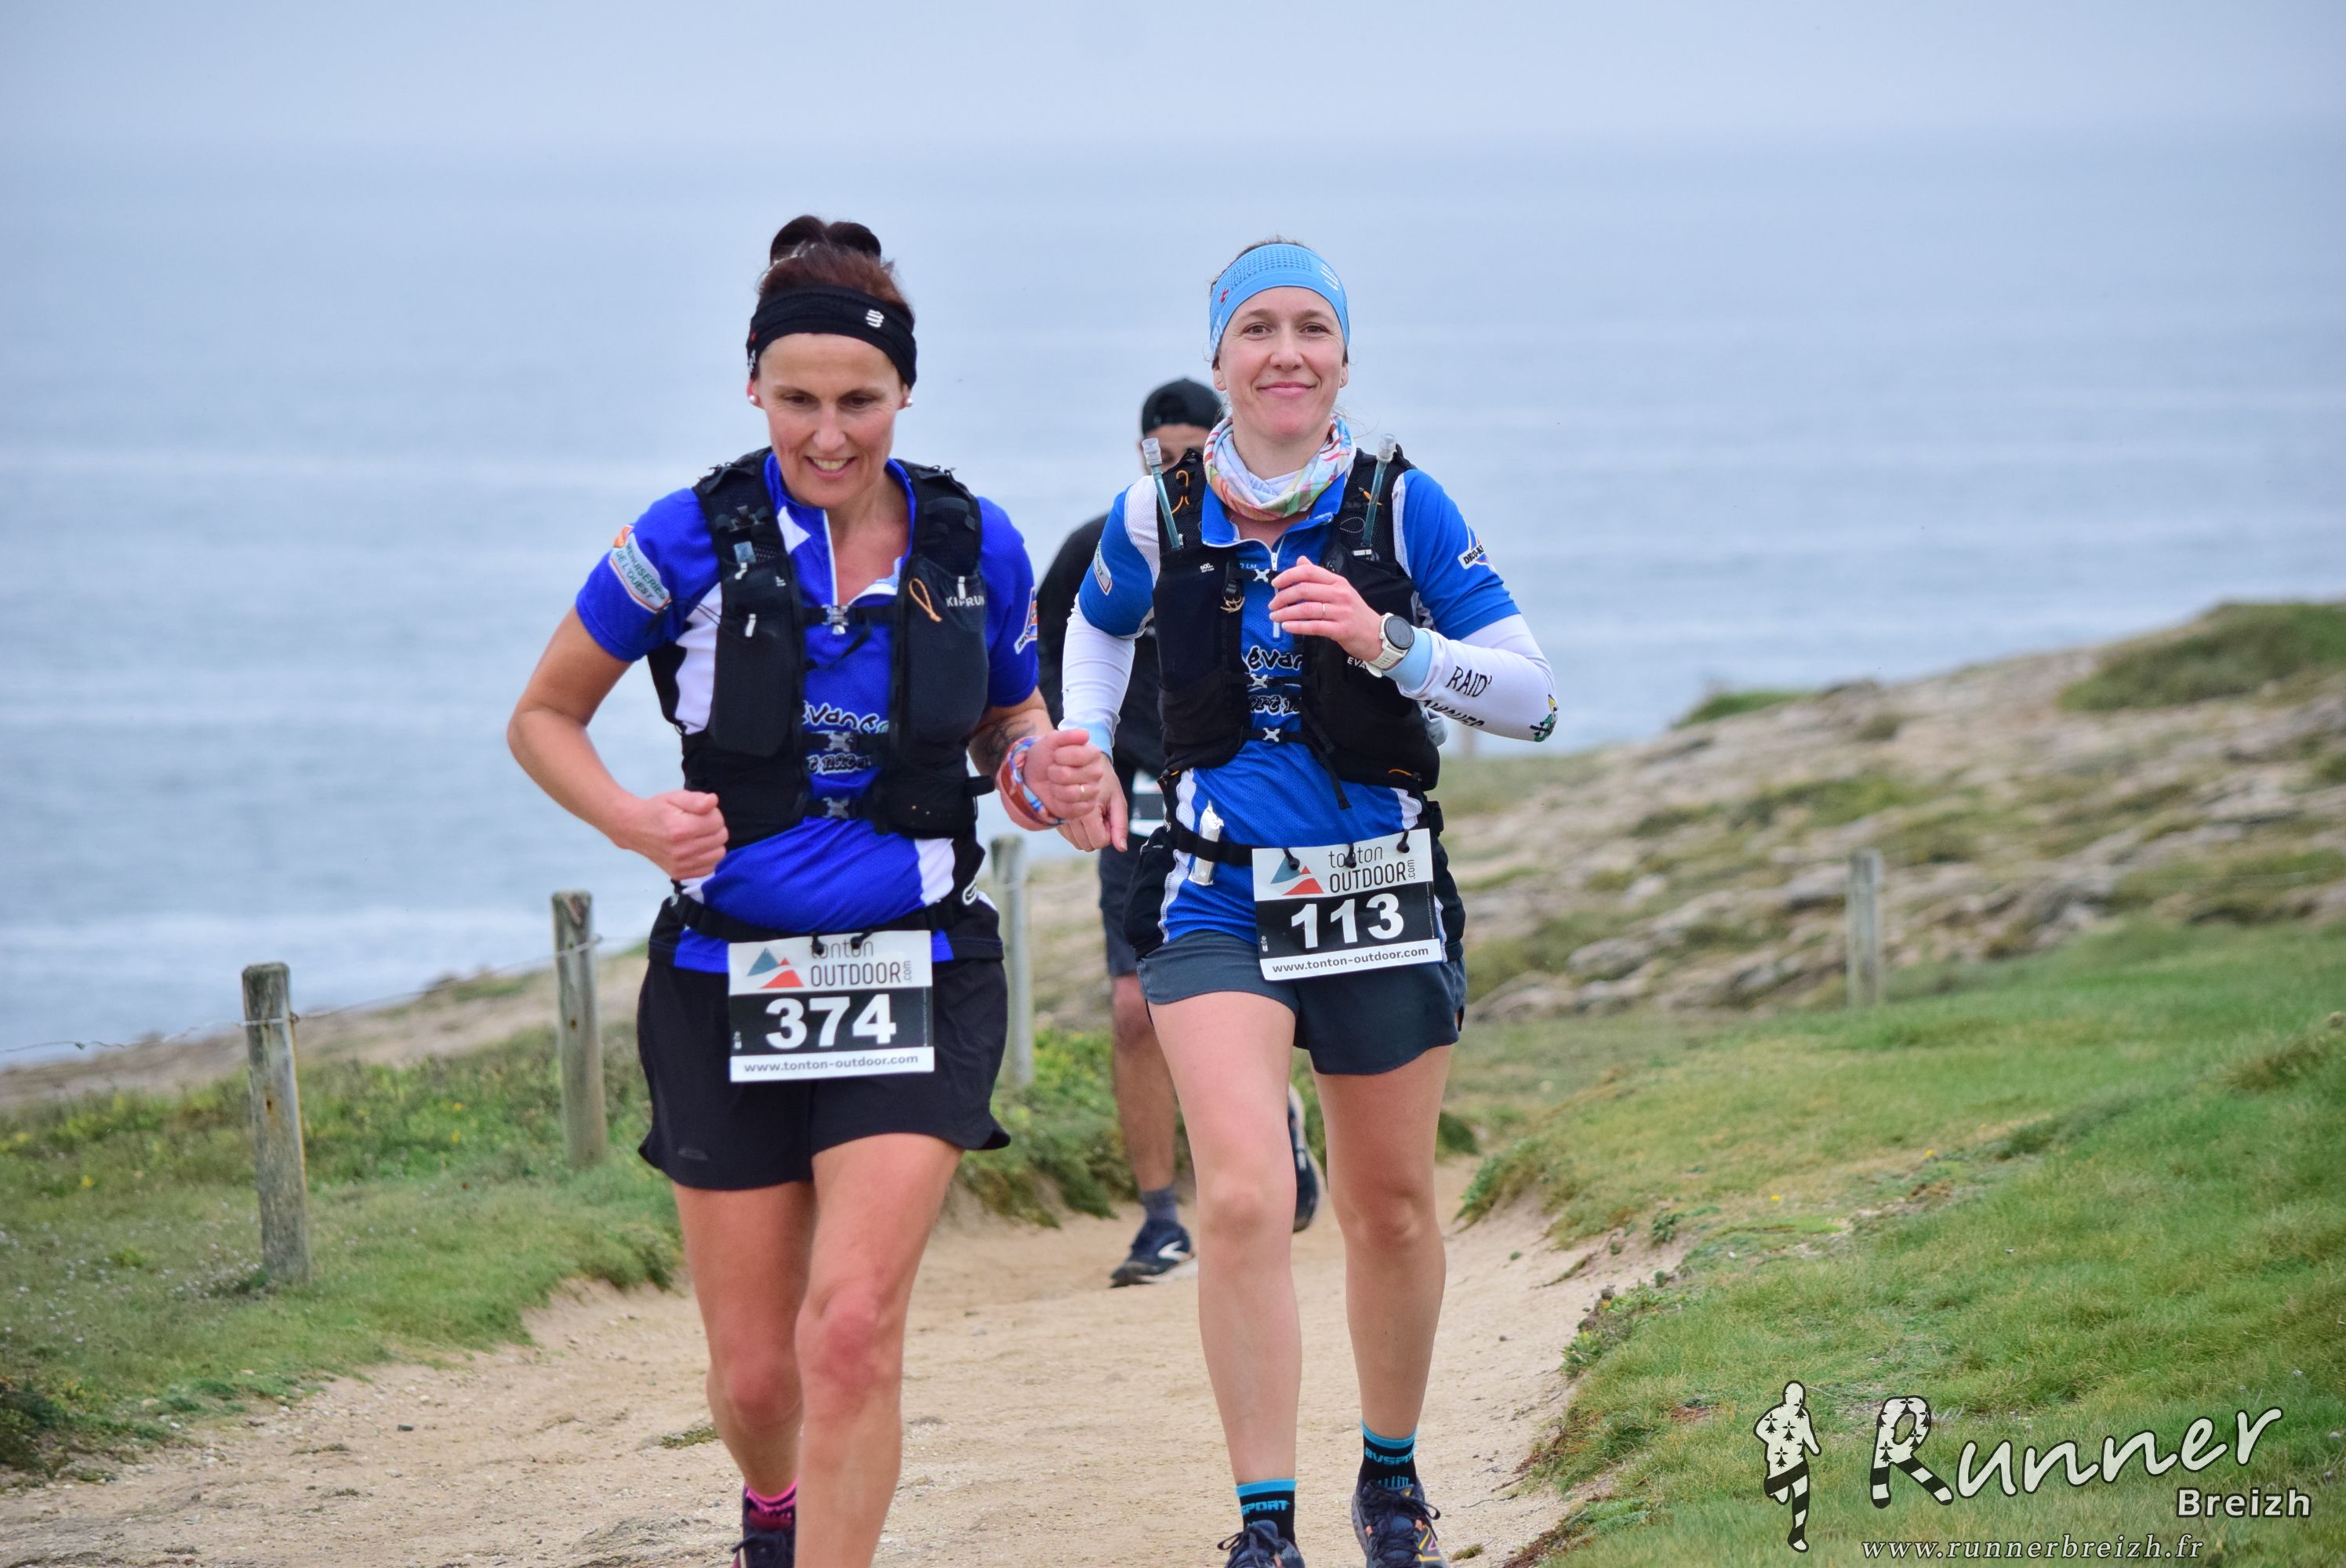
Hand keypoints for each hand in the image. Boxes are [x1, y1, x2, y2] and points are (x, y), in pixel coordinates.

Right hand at [615, 789, 727, 879]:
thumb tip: (713, 801)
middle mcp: (682, 850)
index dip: (713, 814)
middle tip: (699, 824)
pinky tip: (696, 849)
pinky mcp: (679, 874)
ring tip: (699, 836)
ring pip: (718, 854)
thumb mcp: (674, 797)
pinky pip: (709, 868)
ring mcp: (680, 865)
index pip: (718, 822)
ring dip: (713, 843)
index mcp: (681, 829)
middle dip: (714, 828)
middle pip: (720, 838)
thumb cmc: (656, 810)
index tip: (701, 813)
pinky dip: (707, 858)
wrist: (633, 829)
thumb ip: (696, 800)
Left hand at [1026, 727, 1111, 822]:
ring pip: (1072, 793)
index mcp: (1092, 754)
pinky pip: (1073, 808)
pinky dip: (1059, 802)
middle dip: (1055, 772)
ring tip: (1055, 783)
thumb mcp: (1050, 741)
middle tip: (1053, 771)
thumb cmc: (1045, 757)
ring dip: (1055, 788)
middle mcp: (1096, 772)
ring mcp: (1092, 791)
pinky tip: (1058, 796)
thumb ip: (1066, 736)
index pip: (1079, 755)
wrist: (1034, 776)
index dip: (1060, 755)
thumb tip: (1085, 734)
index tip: (1055, 755)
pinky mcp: (1086, 807)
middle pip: (1072, 774)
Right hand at [1058, 771, 1127, 853]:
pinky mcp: (1056, 817)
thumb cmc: (1104, 780)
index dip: (1108, 833)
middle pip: (1087, 845)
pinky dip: (1078, 830)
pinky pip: (1069, 837)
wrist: (1083, 762)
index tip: (1109, 817)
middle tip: (1102, 815)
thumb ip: (1121, 825)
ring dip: (1088, 833)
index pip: (1099, 841)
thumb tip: (1121, 848)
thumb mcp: (1118, 799)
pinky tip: (1083, 814)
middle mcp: (1070, 817)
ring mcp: (1061, 818)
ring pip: (1077, 843)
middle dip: (1098, 834)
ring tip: (1092, 813)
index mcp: (1087, 812)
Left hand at [1268, 562, 1382, 661]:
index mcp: (1337, 581)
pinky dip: (1297, 626)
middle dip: (1283, 597)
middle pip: (1304, 590)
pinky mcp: (1341, 630)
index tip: (1275, 584)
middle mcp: (1339, 594)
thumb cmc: (1354, 612)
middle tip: (1272, 605)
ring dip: (1286, 613)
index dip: (1288, 576)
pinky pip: (1314, 626)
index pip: (1309, 572)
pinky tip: (1287, 627)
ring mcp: (1341, 612)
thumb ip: (1319, 576)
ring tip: (1275, 617)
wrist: (1376, 634)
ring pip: (1307, 609)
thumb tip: (1300, 560)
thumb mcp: (1340, 589)